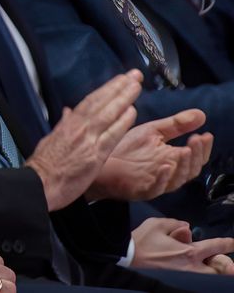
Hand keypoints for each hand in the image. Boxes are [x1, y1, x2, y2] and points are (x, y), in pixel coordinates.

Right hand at [26, 70, 140, 209]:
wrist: (39, 184)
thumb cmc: (43, 166)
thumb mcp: (50, 139)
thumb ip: (63, 125)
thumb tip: (67, 112)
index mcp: (68, 124)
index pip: (90, 101)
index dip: (107, 89)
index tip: (120, 79)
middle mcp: (79, 128)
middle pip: (101, 102)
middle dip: (119, 87)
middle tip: (134, 74)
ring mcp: (87, 140)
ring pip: (108, 114)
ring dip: (123, 98)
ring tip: (136, 85)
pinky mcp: (95, 155)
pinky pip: (112, 135)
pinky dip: (122, 122)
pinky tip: (132, 112)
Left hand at [89, 109, 210, 200]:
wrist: (100, 161)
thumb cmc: (126, 148)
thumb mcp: (153, 132)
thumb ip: (176, 125)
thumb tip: (201, 114)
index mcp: (173, 160)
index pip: (196, 157)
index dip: (203, 147)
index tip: (206, 134)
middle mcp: (168, 173)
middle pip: (191, 169)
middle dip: (197, 154)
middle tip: (197, 140)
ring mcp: (156, 183)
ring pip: (177, 180)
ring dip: (184, 165)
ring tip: (185, 150)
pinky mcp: (141, 190)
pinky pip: (156, 188)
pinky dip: (162, 178)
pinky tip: (165, 166)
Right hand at [131, 218, 233, 274]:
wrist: (128, 255)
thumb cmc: (142, 240)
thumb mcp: (158, 224)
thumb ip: (176, 224)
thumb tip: (187, 227)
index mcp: (189, 251)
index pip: (215, 247)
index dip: (227, 244)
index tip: (233, 242)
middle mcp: (191, 266)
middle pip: (218, 271)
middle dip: (224, 265)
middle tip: (224, 260)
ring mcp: (184, 274)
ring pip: (207, 276)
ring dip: (211, 269)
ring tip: (209, 262)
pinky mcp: (176, 277)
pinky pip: (195, 275)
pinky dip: (199, 270)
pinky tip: (193, 264)